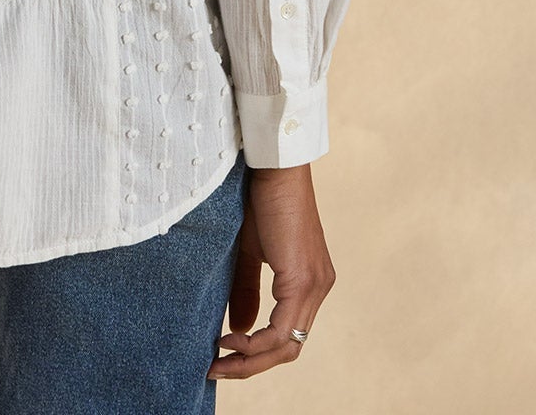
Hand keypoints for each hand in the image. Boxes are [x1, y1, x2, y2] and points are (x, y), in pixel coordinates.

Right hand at [208, 162, 335, 381]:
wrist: (273, 166)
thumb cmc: (260, 198)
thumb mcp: (250, 251)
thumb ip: (246, 290)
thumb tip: (239, 328)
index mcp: (309, 282)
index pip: (288, 334)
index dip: (256, 353)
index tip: (222, 355)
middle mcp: (319, 288)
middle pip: (289, 349)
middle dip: (251, 366)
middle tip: (216, 369)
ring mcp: (315, 286)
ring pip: (287, 346)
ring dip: (250, 360)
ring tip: (217, 359)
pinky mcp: (303, 280)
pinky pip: (282, 330)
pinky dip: (255, 343)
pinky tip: (229, 338)